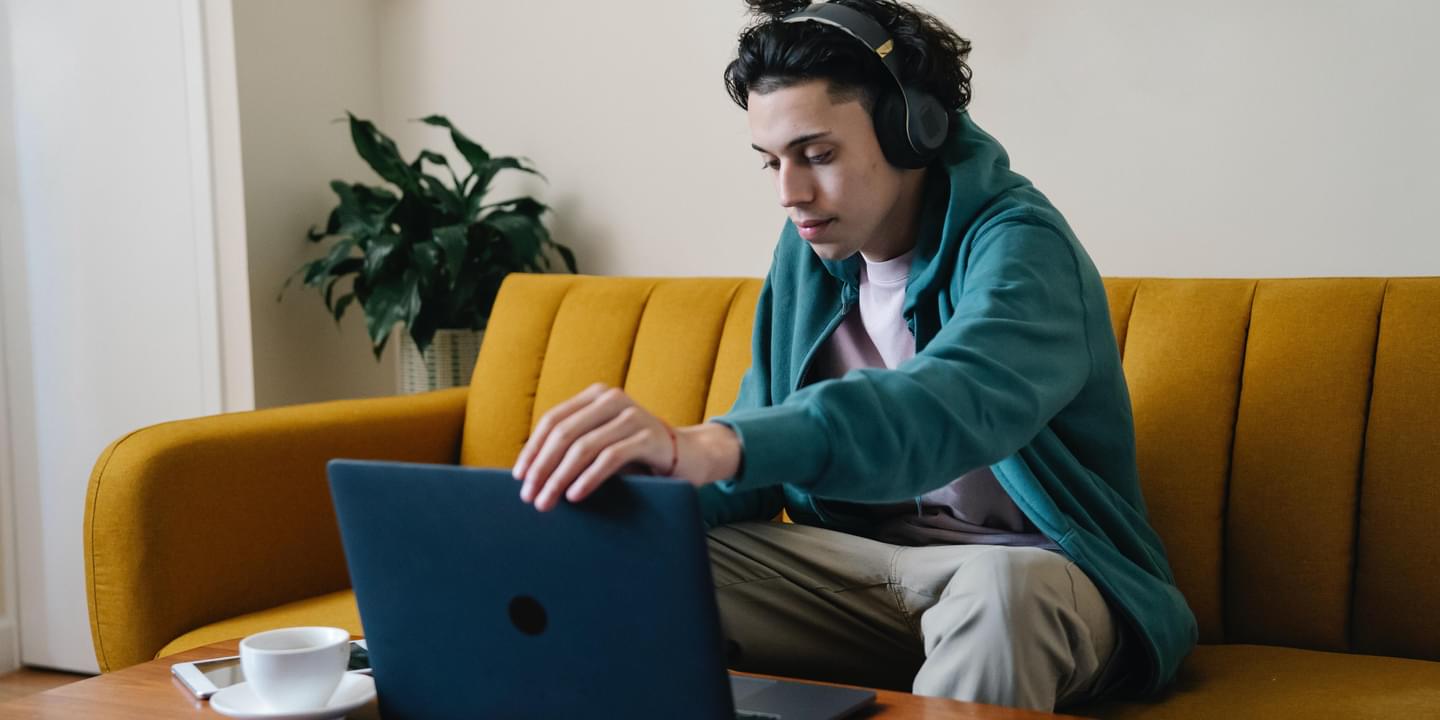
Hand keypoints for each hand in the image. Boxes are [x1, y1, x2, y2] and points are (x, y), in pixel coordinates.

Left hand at [510, 383, 740, 510]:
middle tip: (529, 496)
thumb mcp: (602, 446)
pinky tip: (575, 495)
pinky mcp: (649, 436)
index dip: (533, 449)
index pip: (553, 420)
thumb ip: (573, 450)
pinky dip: (588, 478)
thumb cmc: (638, 456)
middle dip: (542, 467)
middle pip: (564, 433)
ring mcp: (633, 415)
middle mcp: (613, 399)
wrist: (690, 457)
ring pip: (583, 447)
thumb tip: (531, 475)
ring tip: (547, 502)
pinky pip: (610, 458)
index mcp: (596, 396)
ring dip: (560, 478)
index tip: (520, 476)